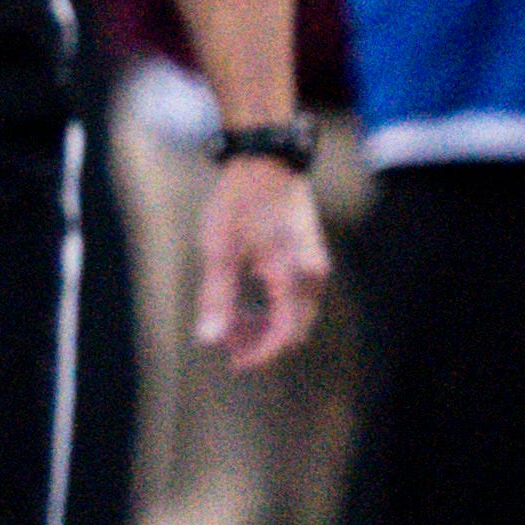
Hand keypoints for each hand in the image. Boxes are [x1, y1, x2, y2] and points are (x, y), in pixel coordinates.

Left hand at [194, 152, 330, 366]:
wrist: (266, 161)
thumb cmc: (240, 202)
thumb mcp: (219, 250)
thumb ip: (217, 298)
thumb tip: (210, 339)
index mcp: (293, 277)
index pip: (283, 335)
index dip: (260, 355)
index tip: (234, 364)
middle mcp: (312, 275)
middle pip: (293, 328)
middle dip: (261, 343)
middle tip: (226, 345)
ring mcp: (315, 266)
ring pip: (296, 314)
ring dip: (266, 325)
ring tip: (231, 324)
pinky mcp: (310, 257)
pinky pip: (297, 296)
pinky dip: (273, 307)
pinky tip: (245, 302)